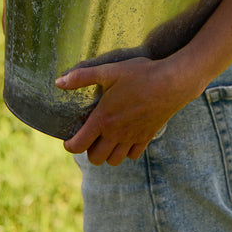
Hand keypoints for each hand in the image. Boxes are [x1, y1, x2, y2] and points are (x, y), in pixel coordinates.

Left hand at [55, 55, 193, 166]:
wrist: (173, 82)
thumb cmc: (141, 74)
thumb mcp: (109, 71)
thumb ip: (82, 77)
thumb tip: (58, 82)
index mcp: (103, 119)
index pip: (78, 145)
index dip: (69, 145)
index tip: (69, 138)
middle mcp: (116, 134)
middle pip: (95, 159)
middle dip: (89, 150)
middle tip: (91, 135)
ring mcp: (133, 138)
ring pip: (113, 161)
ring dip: (107, 153)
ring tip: (107, 137)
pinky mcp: (147, 137)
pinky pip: (133, 155)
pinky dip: (126, 151)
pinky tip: (126, 136)